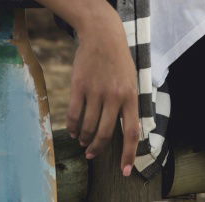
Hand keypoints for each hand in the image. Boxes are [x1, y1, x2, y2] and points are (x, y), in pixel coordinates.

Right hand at [67, 18, 141, 175]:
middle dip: (98, 148)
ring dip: (84, 138)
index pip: (132, 132)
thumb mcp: (132, 80)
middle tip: (92, 154)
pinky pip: (73, 115)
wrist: (102, 34)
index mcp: (131, 96)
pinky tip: (72, 131)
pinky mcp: (79, 87)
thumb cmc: (119, 60)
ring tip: (83, 141)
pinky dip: (72, 127)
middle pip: (105, 133)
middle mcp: (114, 96)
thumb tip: (129, 130)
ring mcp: (96, 92)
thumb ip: (129, 104)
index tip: (124, 170)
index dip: (128, 154)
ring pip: (87, 126)